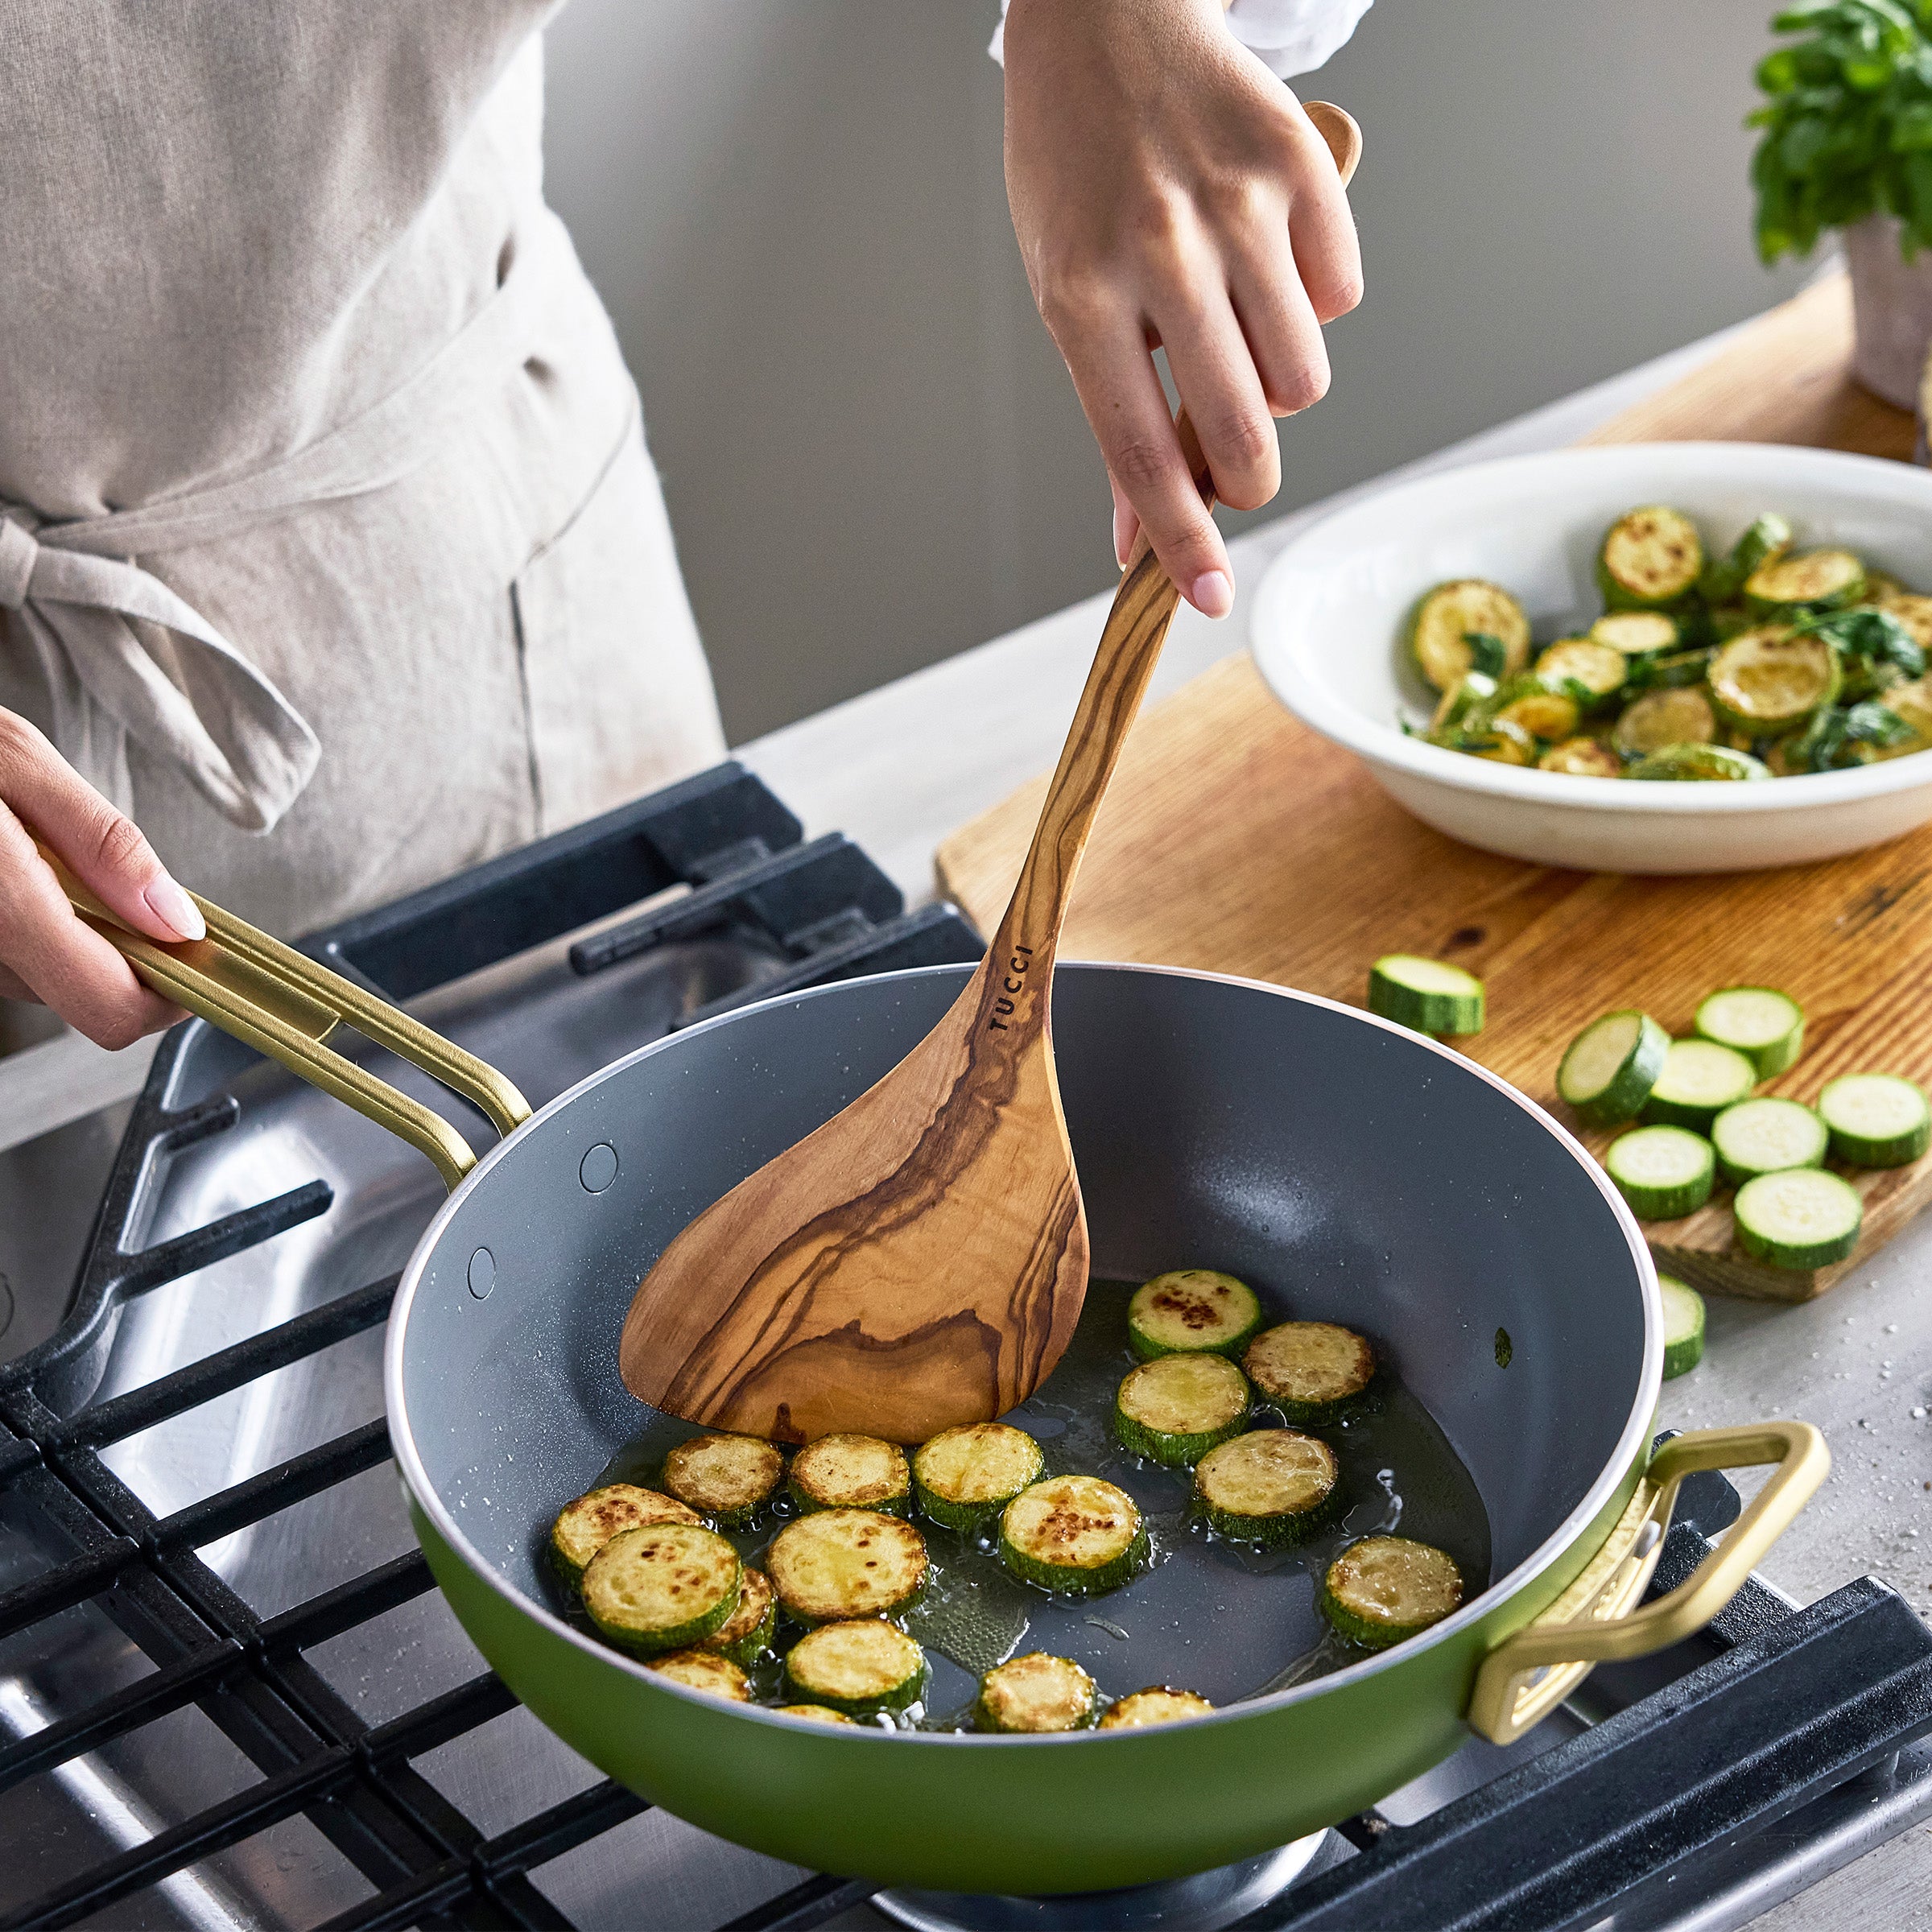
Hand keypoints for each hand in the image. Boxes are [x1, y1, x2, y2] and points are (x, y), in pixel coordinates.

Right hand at [0, 708, 199, 1047]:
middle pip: (83, 996)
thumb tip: (177, 923)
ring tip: (39, 855)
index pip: (109, 1008)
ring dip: (71, 931)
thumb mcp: (14, 760)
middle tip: (110, 874)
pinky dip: (31, 924)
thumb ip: (102, 844)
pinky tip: (13, 868)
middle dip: (121, 946)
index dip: (170, 992)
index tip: (198, 952)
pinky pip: (8, 958)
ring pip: (43, 980)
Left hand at [1002, 0, 1361, 613]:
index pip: (1141, 451)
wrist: (1109, 21)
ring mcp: (1239, 204)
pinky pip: (1342, 297)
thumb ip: (1112, 417)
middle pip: (1247, 430)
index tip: (1212, 598)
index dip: (1181, 540)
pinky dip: (1312, 302)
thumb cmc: (1077, 174)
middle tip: (1234, 456)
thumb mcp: (1064, 295)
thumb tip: (1140, 539)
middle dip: (1248, 473)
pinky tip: (1267, 261)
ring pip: (1305, 376)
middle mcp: (1163, 250)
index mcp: (1082, 294)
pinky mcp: (1304, 166)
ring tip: (1236, 325)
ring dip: (1279, 381)